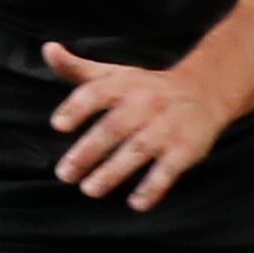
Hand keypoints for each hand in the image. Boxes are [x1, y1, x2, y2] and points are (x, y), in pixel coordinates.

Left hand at [46, 43, 229, 209]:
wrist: (205, 91)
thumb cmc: (148, 87)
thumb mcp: (115, 74)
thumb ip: (78, 68)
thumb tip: (48, 49)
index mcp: (126, 84)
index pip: (97, 92)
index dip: (77, 108)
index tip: (57, 125)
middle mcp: (146, 103)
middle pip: (114, 127)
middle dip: (88, 151)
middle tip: (64, 174)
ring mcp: (167, 127)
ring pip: (138, 150)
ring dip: (113, 172)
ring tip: (90, 189)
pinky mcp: (186, 148)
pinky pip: (168, 170)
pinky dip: (153, 187)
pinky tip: (136, 203)